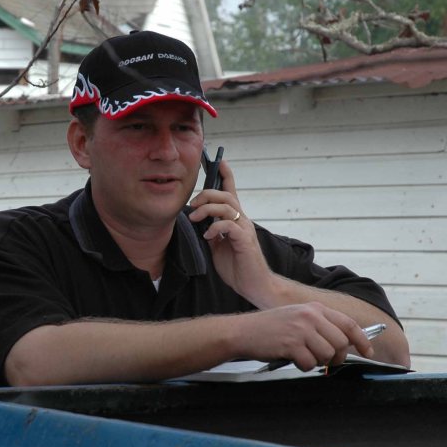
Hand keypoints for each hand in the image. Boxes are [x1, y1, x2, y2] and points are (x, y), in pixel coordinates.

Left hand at [188, 160, 277, 304]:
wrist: (253, 285)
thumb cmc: (237, 267)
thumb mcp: (218, 247)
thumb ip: (211, 232)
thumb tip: (199, 222)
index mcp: (235, 219)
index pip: (232, 191)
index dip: (226, 174)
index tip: (218, 160)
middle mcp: (242, 220)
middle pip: (226, 195)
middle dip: (206, 193)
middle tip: (192, 205)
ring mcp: (245, 229)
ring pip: (227, 205)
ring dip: (207, 208)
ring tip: (195, 217)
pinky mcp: (244, 240)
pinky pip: (229, 225)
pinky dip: (215, 227)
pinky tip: (208, 235)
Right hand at [237, 303, 374, 370]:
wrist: (242, 332)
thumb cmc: (269, 328)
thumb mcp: (297, 318)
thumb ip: (319, 325)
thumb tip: (344, 343)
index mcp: (314, 308)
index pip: (348, 324)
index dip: (362, 340)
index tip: (367, 351)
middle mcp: (310, 316)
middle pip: (340, 343)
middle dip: (335, 356)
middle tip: (324, 360)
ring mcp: (301, 329)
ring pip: (327, 355)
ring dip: (316, 361)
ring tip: (301, 355)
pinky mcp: (292, 344)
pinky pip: (309, 363)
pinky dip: (302, 365)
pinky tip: (290, 357)